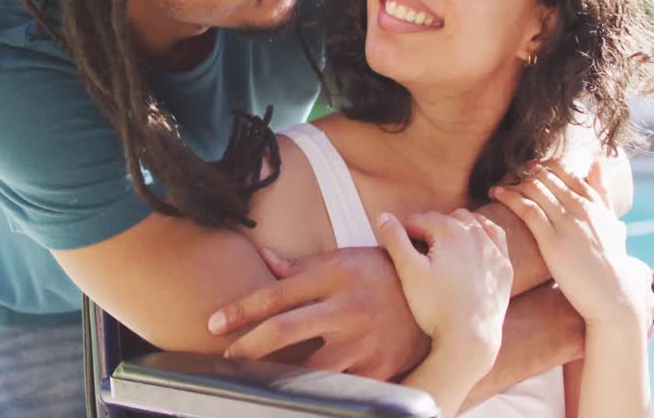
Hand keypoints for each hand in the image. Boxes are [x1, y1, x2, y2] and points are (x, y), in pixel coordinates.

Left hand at [209, 246, 430, 378]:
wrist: (440, 297)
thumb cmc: (383, 273)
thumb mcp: (344, 259)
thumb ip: (302, 266)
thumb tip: (264, 259)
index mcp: (334, 276)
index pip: (276, 294)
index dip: (240, 311)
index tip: (213, 324)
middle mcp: (346, 308)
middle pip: (284, 330)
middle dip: (247, 347)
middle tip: (226, 356)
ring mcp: (364, 341)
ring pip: (309, 367)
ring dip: (277, 377)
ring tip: (255, 381)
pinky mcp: (380, 368)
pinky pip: (341, 388)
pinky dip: (318, 393)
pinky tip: (299, 395)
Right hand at [377, 209, 511, 371]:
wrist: (471, 338)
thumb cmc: (436, 306)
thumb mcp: (408, 271)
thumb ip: (395, 239)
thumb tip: (383, 216)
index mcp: (449, 230)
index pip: (419, 220)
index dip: (404, 230)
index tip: (397, 245)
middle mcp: (475, 234)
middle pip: (444, 218)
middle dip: (429, 227)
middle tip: (416, 249)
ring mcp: (493, 250)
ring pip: (471, 223)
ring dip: (455, 227)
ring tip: (441, 245)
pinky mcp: (504, 267)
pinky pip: (495, 237)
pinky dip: (483, 234)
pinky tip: (474, 243)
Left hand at [491, 162, 653, 328]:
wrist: (613, 297)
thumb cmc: (612, 265)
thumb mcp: (613, 224)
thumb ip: (603, 195)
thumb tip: (596, 164)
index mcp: (594, 203)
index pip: (564, 170)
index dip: (542, 166)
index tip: (526, 169)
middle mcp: (581, 208)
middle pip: (546, 175)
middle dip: (523, 171)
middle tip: (507, 176)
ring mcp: (567, 223)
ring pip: (534, 188)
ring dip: (512, 182)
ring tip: (498, 187)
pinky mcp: (553, 241)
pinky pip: (527, 209)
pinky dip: (509, 197)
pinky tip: (496, 194)